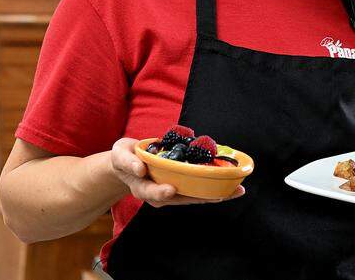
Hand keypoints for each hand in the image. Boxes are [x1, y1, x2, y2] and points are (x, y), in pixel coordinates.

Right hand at [108, 137, 244, 207]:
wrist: (129, 162)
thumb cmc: (124, 157)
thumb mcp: (120, 155)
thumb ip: (128, 161)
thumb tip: (140, 168)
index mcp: (143, 188)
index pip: (153, 193)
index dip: (162, 192)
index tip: (170, 189)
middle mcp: (160, 193)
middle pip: (182, 199)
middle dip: (202, 197)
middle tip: (220, 196)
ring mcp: (172, 191)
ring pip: (194, 196)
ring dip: (215, 194)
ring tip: (234, 191)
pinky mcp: (181, 185)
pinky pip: (197, 189)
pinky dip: (213, 187)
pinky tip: (230, 185)